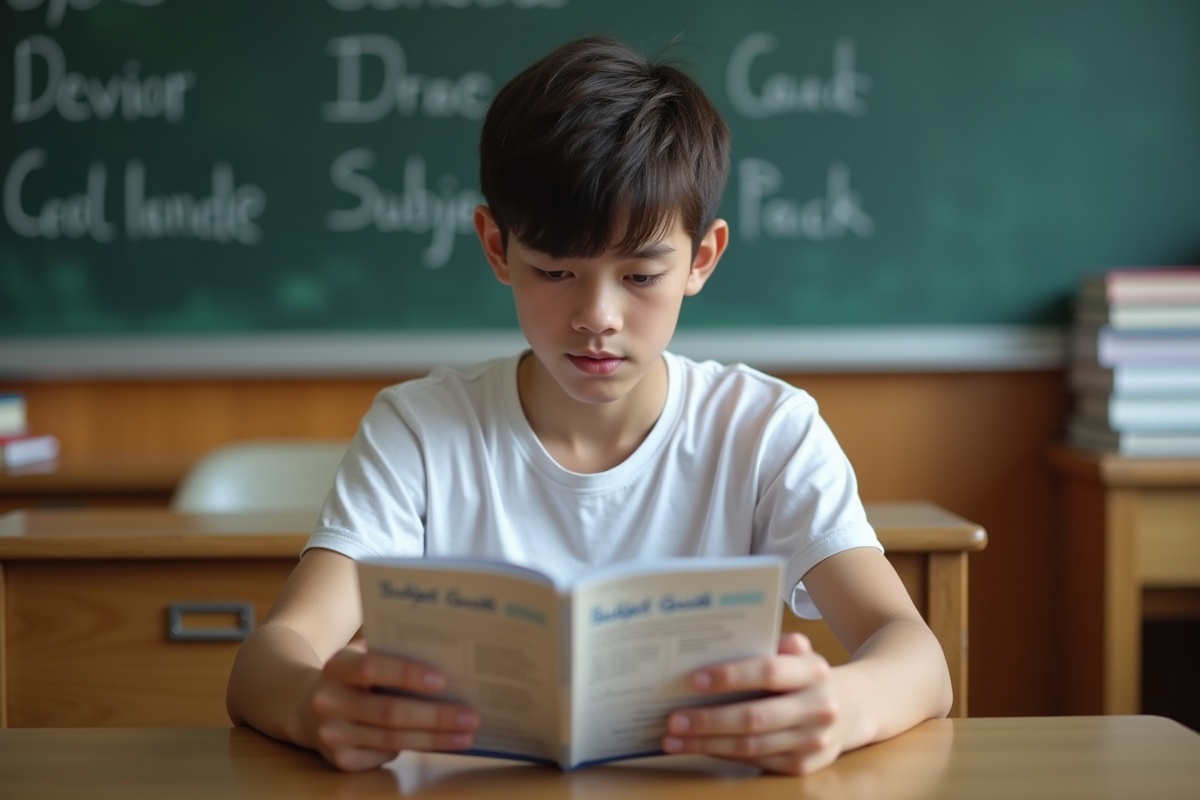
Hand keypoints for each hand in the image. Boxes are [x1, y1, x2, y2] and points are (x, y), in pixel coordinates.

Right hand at [308, 640, 479, 770]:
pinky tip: (442, 743)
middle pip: (390, 712)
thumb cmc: (354, 676)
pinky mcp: (340, 760)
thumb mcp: (361, 656)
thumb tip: (450, 660)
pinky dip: (416, 749)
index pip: (372, 667)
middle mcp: (329, 702)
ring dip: (435, 739)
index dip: (407, 674)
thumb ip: (392, 653)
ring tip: (467, 734)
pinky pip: (385, 755)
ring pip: (393, 740)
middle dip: (436, 715)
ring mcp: (332, 735)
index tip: (443, 680)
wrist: (307, 707)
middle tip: (471, 716)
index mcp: (337, 666)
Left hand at [662, 633, 846, 774]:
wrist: (854, 708)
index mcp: (813, 672)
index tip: (695, 680)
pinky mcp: (804, 766)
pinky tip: (698, 747)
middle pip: (755, 718)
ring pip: (751, 746)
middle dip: (709, 720)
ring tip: (674, 738)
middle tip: (674, 718)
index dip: (731, 676)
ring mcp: (813, 741)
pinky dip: (723, 754)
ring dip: (707, 743)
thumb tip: (728, 639)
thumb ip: (773, 643)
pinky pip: (756, 761)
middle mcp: (818, 708)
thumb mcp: (800, 652)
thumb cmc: (809, 676)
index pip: (768, 672)